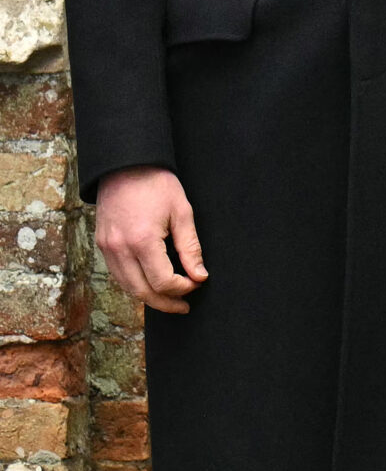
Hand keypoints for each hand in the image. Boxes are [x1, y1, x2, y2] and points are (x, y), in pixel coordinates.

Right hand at [95, 168, 205, 313]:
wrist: (125, 164)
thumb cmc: (156, 184)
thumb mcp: (182, 213)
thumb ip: (190, 248)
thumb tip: (199, 276)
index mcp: (142, 241)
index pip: (163, 282)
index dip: (183, 289)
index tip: (196, 282)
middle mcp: (120, 249)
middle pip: (143, 292)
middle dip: (166, 303)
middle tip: (184, 306)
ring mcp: (107, 248)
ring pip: (127, 287)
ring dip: (149, 297)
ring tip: (170, 299)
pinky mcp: (102, 244)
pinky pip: (118, 274)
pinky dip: (134, 284)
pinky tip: (150, 283)